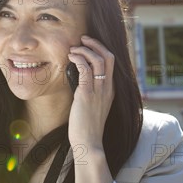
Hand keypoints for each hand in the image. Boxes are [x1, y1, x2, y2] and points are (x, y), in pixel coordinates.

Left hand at [67, 35, 114, 150]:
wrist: (89, 143)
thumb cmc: (87, 126)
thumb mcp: (94, 105)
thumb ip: (91, 91)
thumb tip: (80, 77)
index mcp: (110, 89)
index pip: (111, 62)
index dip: (100, 49)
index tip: (88, 44)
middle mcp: (108, 88)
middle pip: (109, 56)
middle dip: (96, 43)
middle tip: (83, 39)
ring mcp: (99, 91)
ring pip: (98, 60)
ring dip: (84, 49)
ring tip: (73, 49)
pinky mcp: (87, 95)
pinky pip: (85, 69)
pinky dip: (78, 59)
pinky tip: (70, 57)